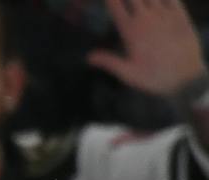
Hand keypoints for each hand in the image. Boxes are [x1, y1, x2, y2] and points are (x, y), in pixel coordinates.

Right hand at [87, 0, 206, 98]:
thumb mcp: (127, 73)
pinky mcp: (180, 14)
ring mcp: (164, 14)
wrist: (185, 76)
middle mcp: (146, 17)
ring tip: (140, 0)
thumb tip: (88, 56)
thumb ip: (108, 61)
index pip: (116, 8)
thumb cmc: (153, 77)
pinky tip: (159, 0)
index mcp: (130, 31)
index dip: (111, 0)